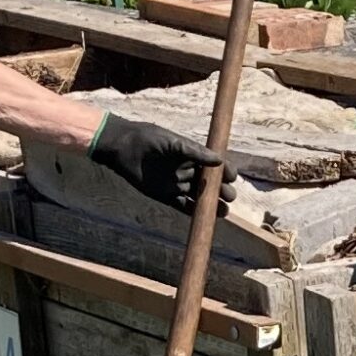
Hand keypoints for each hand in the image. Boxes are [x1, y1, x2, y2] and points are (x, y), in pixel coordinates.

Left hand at [89, 112, 227, 214]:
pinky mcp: (165, 195)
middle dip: (221, 191)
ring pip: (198, 197)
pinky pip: (182, 206)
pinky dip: (192, 211)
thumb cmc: (149, 139)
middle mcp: (187, 170)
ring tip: (223, 212)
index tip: (232, 177)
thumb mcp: (174, 143)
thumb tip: (219, 161)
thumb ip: (196, 152)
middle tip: (230, 197)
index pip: (214, 166)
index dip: (225, 172)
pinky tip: (203, 216)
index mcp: (192, 155)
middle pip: (209, 184)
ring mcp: (177, 184)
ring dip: (211, 205)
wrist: (123, 148)